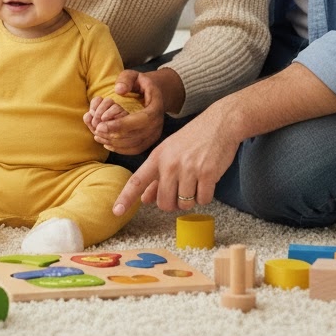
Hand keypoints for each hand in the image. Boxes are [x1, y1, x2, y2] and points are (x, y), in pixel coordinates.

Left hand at [86, 70, 166, 154]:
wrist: (155, 96)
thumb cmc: (141, 85)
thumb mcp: (134, 75)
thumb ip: (126, 80)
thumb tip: (119, 90)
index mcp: (156, 107)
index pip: (140, 120)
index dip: (120, 125)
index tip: (102, 125)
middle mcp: (158, 124)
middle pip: (136, 136)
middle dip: (114, 135)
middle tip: (96, 130)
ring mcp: (154, 135)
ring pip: (134, 145)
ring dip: (114, 143)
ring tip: (98, 135)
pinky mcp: (149, 142)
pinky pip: (134, 149)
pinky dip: (119, 148)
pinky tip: (106, 143)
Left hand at [112, 101, 239, 215]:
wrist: (220, 123)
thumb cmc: (193, 138)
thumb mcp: (170, 151)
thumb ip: (156, 177)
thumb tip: (145, 199)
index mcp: (158, 156)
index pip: (137, 180)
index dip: (126, 198)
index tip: (116, 211)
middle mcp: (170, 163)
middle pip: (164, 203)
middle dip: (173, 203)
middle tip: (181, 190)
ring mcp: (189, 168)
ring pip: (184, 204)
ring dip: (191, 199)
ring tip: (196, 180)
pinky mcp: (207, 174)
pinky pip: (203, 200)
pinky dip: (206, 196)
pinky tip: (207, 180)